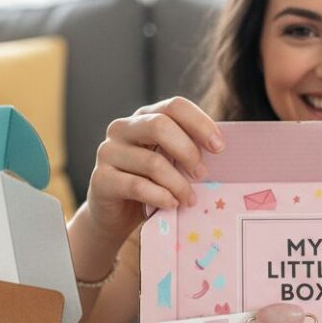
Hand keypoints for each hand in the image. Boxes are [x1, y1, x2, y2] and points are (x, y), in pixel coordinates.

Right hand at [85, 97, 222, 248]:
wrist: (115, 215)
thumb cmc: (150, 185)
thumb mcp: (170, 163)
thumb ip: (186, 152)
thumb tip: (220, 151)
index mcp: (144, 118)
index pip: (174, 106)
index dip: (200, 123)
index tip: (219, 147)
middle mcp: (122, 128)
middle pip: (160, 126)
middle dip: (188, 151)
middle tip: (203, 175)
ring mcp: (108, 152)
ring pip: (152, 162)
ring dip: (178, 184)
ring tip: (190, 200)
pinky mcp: (101, 179)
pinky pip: (137, 186)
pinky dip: (160, 196)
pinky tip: (171, 204)